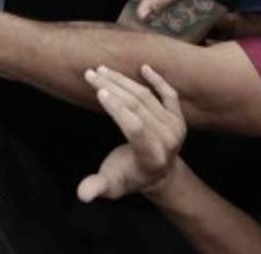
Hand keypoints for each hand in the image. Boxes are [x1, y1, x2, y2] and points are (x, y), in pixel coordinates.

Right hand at [77, 65, 185, 202]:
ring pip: (147, 95)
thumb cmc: (129, 178)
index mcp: (151, 155)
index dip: (117, 108)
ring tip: (102, 70)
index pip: (134, 126)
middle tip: (90, 74)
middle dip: (112, 86)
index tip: (98, 91)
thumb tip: (81, 195)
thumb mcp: (113, 186)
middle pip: (138, 106)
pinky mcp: (178, 116)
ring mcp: (175, 126)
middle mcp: (167, 139)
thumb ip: (98, 187)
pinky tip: (144, 67)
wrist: (160, 174)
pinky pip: (169, 93)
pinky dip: (157, 79)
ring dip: (123, 80)